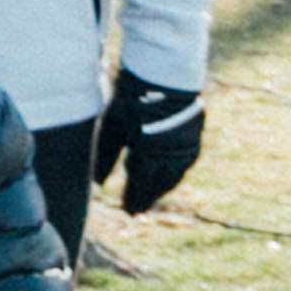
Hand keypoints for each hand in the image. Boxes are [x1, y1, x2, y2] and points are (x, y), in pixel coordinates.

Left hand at [106, 75, 203, 216]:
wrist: (163, 77)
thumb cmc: (130, 100)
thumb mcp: (111, 126)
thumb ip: (105, 156)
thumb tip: (97, 184)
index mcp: (147, 152)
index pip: (140, 184)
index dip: (134, 199)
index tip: (128, 212)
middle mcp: (170, 153)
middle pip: (158, 185)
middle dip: (147, 198)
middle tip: (137, 213)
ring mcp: (185, 148)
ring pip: (173, 177)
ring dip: (161, 189)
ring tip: (149, 199)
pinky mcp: (193, 140)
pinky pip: (183, 166)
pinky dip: (173, 175)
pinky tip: (166, 179)